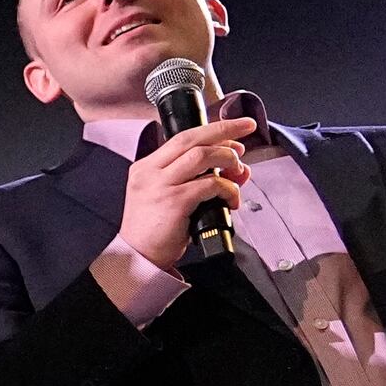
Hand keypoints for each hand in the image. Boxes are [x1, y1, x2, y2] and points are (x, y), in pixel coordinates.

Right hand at [108, 113, 260, 275]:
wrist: (138, 257)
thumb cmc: (153, 232)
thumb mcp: (165, 196)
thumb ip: (193, 179)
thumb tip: (233, 167)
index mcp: (146, 167)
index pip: (182, 137)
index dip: (212, 129)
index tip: (234, 130)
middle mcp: (151, 172)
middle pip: (192, 138)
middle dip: (225, 129)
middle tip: (246, 128)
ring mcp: (161, 186)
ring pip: (202, 156)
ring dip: (228, 159)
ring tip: (238, 171)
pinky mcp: (174, 202)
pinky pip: (209, 185)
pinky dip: (227, 188)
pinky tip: (231, 198)